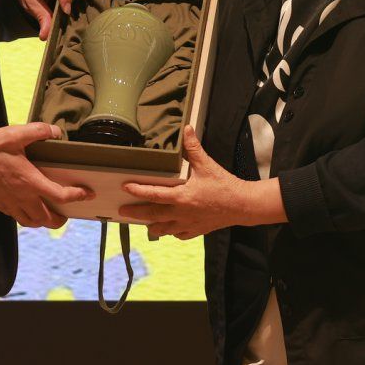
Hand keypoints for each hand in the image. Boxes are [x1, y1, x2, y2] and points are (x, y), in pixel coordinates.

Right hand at [0, 122, 92, 228]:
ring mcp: (10, 203)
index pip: (60, 196)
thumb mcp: (14, 134)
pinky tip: (28, 207)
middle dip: (61, 219)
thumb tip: (55, 131)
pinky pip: (18, 218)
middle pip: (47, 219)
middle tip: (67, 213)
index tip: (87, 194)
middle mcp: (22, 197)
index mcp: (30, 181)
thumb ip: (37, 131)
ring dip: (44, 222)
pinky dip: (28, 218)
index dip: (77, 196)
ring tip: (50, 214)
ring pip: (32, 222)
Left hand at [120, 126, 285, 238]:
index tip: (125, 187)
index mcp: (181, 197)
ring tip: (143, 224)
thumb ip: (194, 147)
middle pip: (152, 215)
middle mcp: (181, 213)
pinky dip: (172, 232)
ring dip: (152, 226)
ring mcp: (188, 225)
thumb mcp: (207, 165)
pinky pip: (180, 235)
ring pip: (164, 229)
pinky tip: (169, 229)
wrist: (243, 206)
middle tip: (121, 211)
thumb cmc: (224, 185)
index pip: (154, 194)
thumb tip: (186, 129)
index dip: (138, 190)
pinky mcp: (197, 231)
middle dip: (135, 213)